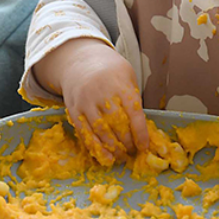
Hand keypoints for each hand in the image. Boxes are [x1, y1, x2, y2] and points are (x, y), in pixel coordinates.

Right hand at [33, 38, 148, 164]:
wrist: (81, 61)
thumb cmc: (110, 72)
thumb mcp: (128, 77)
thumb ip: (134, 100)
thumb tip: (143, 130)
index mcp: (121, 85)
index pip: (134, 115)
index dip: (140, 134)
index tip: (144, 146)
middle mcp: (102, 94)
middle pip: (118, 126)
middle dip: (127, 143)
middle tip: (132, 152)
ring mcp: (86, 103)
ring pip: (101, 132)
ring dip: (113, 148)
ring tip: (121, 156)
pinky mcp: (74, 110)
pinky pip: (84, 133)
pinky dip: (95, 147)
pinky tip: (104, 156)